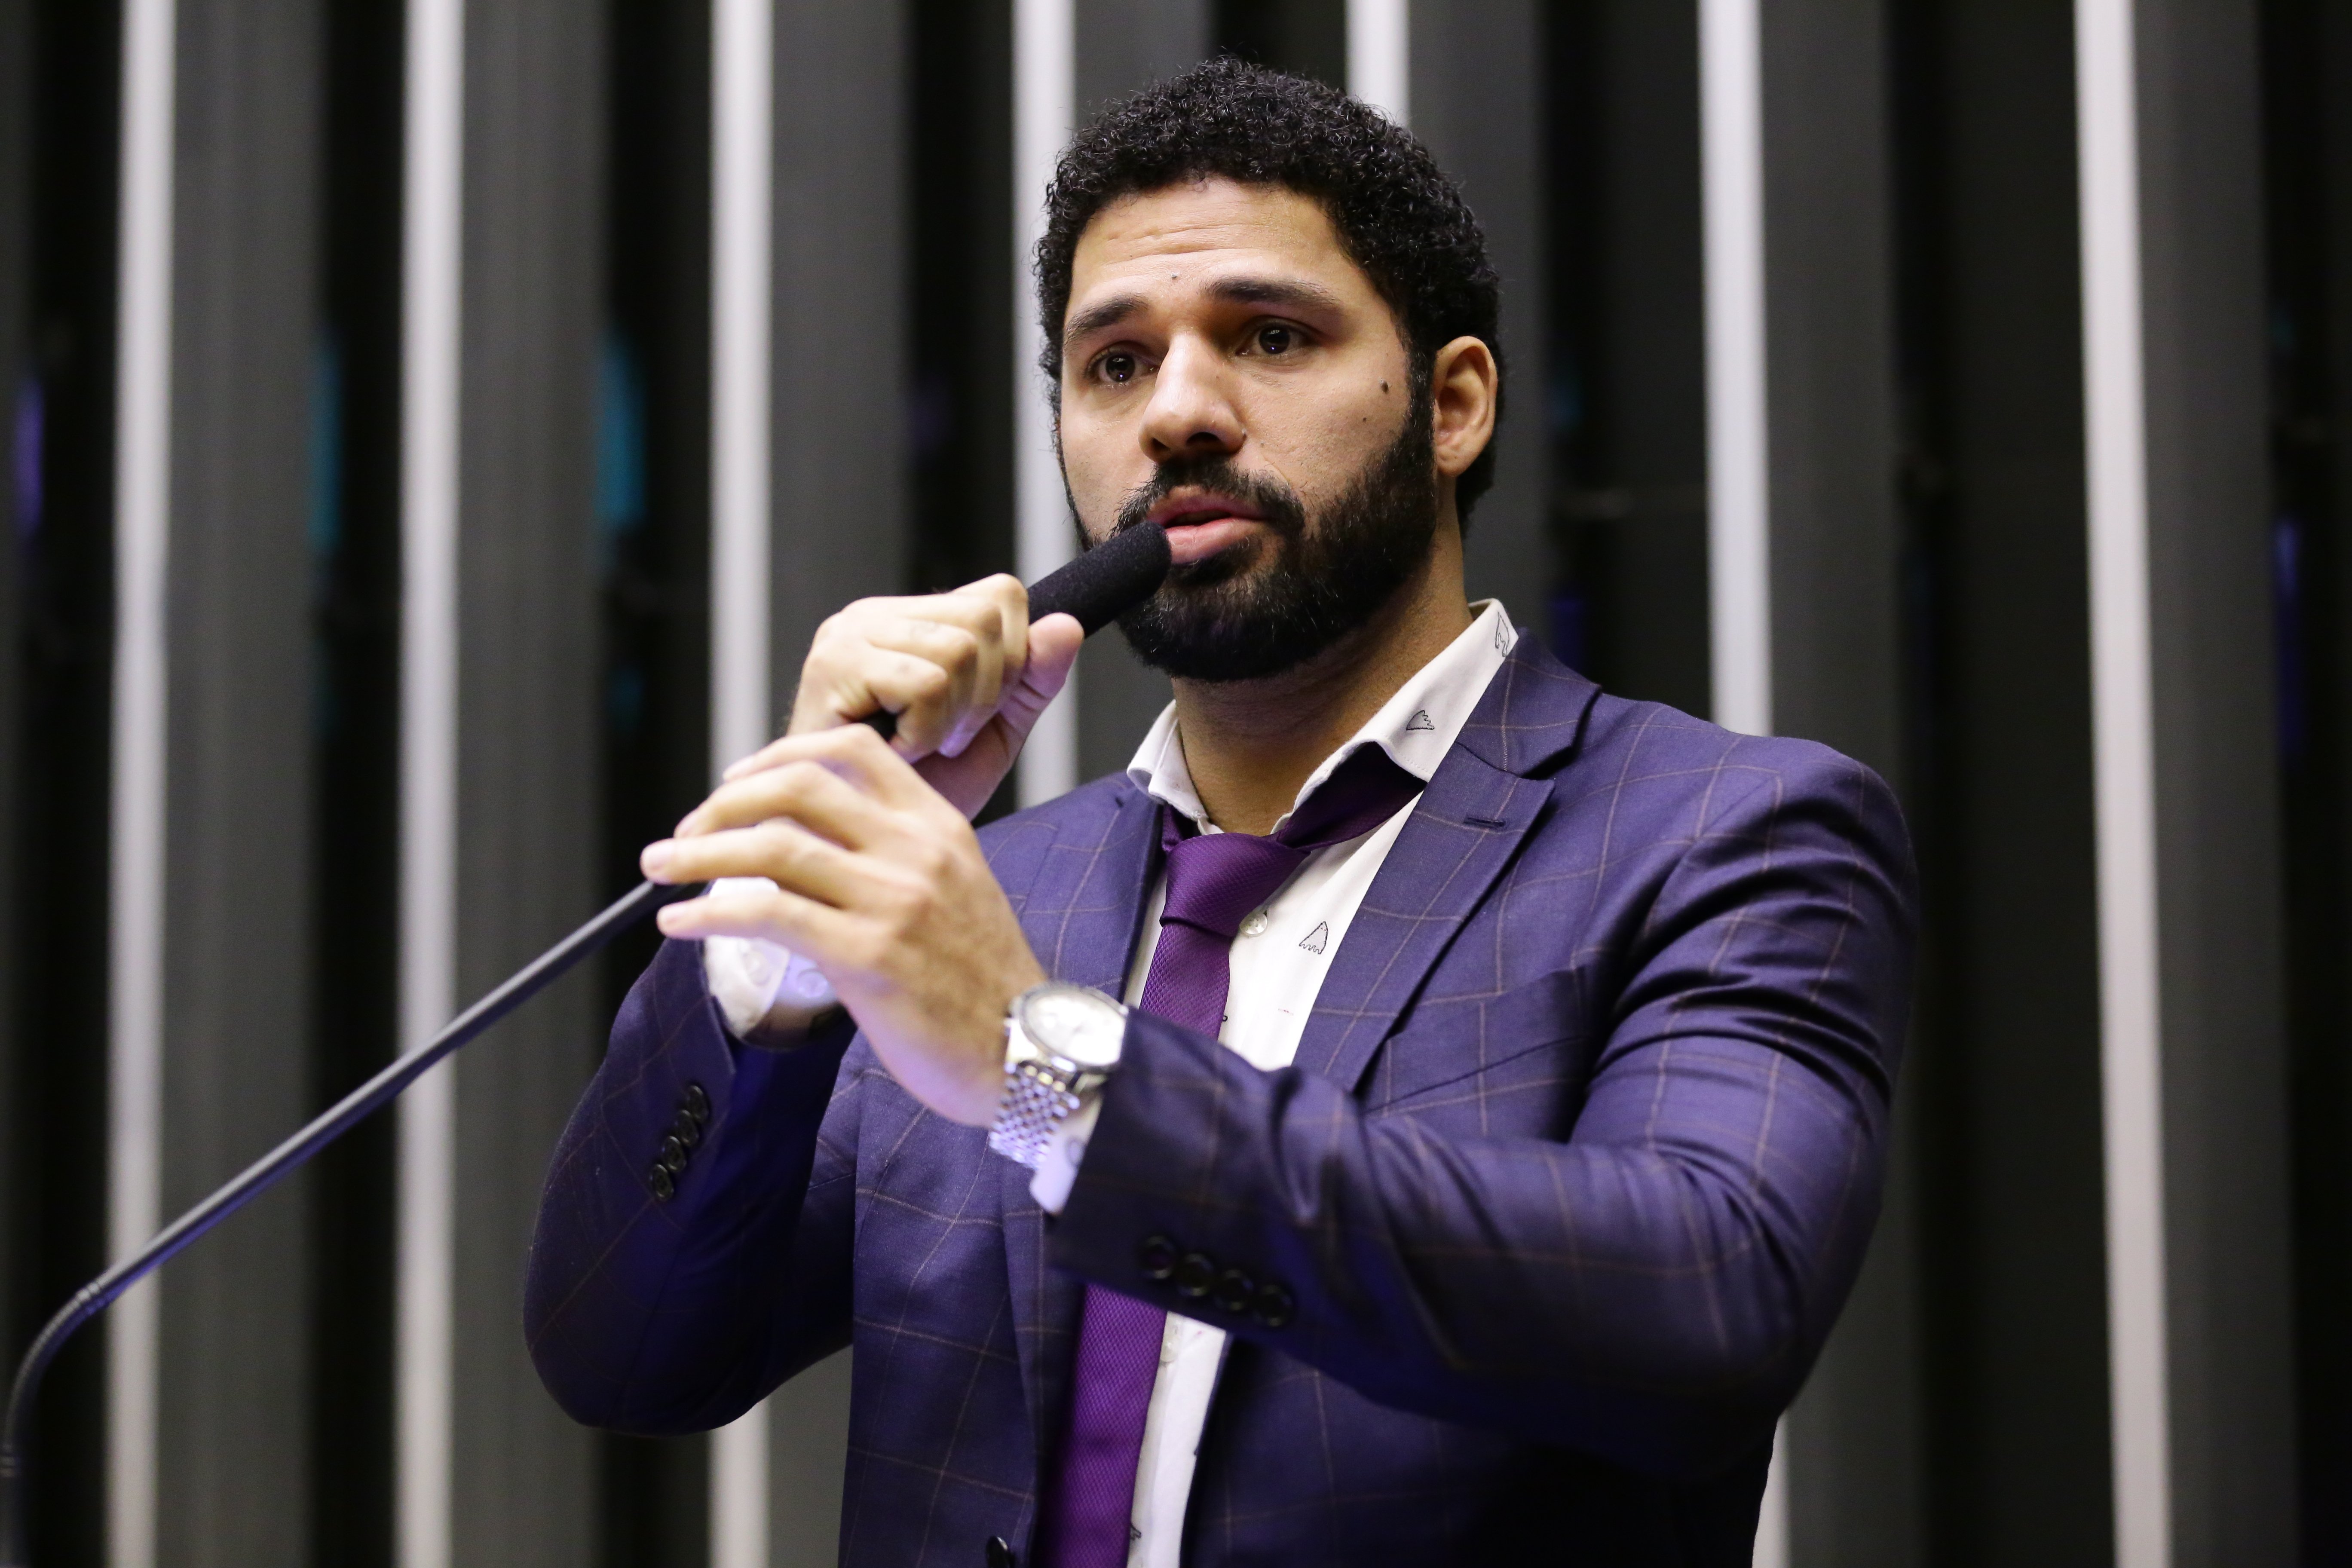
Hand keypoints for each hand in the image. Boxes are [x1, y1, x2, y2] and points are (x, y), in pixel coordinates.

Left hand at [641, 722, 1043, 1125]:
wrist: (1026, 1051)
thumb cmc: (982, 983)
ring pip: (772, 847)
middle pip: (797, 786)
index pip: (850, 751)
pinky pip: (768, 916)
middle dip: (723, 802)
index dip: (777, 756)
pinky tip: (678, 924)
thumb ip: (893, 857)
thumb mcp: (954, 892)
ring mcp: (892, 902)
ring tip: (660, 869)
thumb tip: (803, 842)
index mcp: (939, 826)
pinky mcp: (868, 958)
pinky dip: (709, 913)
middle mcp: (915, 852)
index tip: (734, 784)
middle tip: (684, 832)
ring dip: (698, 853)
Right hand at [757, 574, 1084, 818]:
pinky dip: (925, 732)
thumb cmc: (915, 793)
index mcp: (911, 619)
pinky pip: (925, 683)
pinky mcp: (832, 666)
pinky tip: (896, 752)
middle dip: (985, 694)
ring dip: (952, 719)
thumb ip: (1033, 679)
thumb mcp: (994, 731)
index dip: (1012, 661)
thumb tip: (1068, 624)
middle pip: (986, 619)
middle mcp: (874, 615)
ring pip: (959, 650)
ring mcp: (848, 635)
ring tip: (919, 746)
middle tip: (945, 737)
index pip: (1000, 595)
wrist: (860, 848)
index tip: (974, 714)